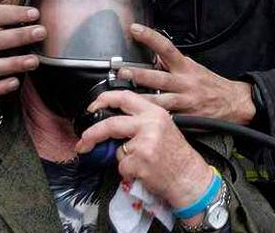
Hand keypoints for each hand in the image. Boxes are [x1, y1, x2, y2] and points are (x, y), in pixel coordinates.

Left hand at [75, 90, 212, 208]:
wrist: (190, 178)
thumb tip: (111, 121)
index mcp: (154, 112)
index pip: (124, 97)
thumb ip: (139, 120)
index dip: (104, 99)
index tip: (92, 107)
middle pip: (111, 123)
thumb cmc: (177, 155)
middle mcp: (150, 124)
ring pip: (117, 150)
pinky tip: (144, 171)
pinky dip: (128, 172)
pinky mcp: (140, 163)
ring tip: (141, 162)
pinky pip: (122, 167)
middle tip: (83, 141)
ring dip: (124, 159)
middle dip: (92, 134)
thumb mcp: (162, 126)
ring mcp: (145, 143)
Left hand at [118, 24, 254, 124]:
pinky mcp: (186, 119)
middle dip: (138, 75)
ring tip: (122, 99)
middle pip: (158, 77)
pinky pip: (167, 118)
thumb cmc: (211, 84)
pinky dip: (154, 119)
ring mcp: (185, 102)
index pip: (166, 47)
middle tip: (121, 72)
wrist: (234, 103)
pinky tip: (140, 121)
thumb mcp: (193, 67)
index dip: (150, 37)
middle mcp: (184, 82)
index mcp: (185, 67)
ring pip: (159, 101)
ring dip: (140, 99)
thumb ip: (173, 63)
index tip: (134, 29)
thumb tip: (153, 56)